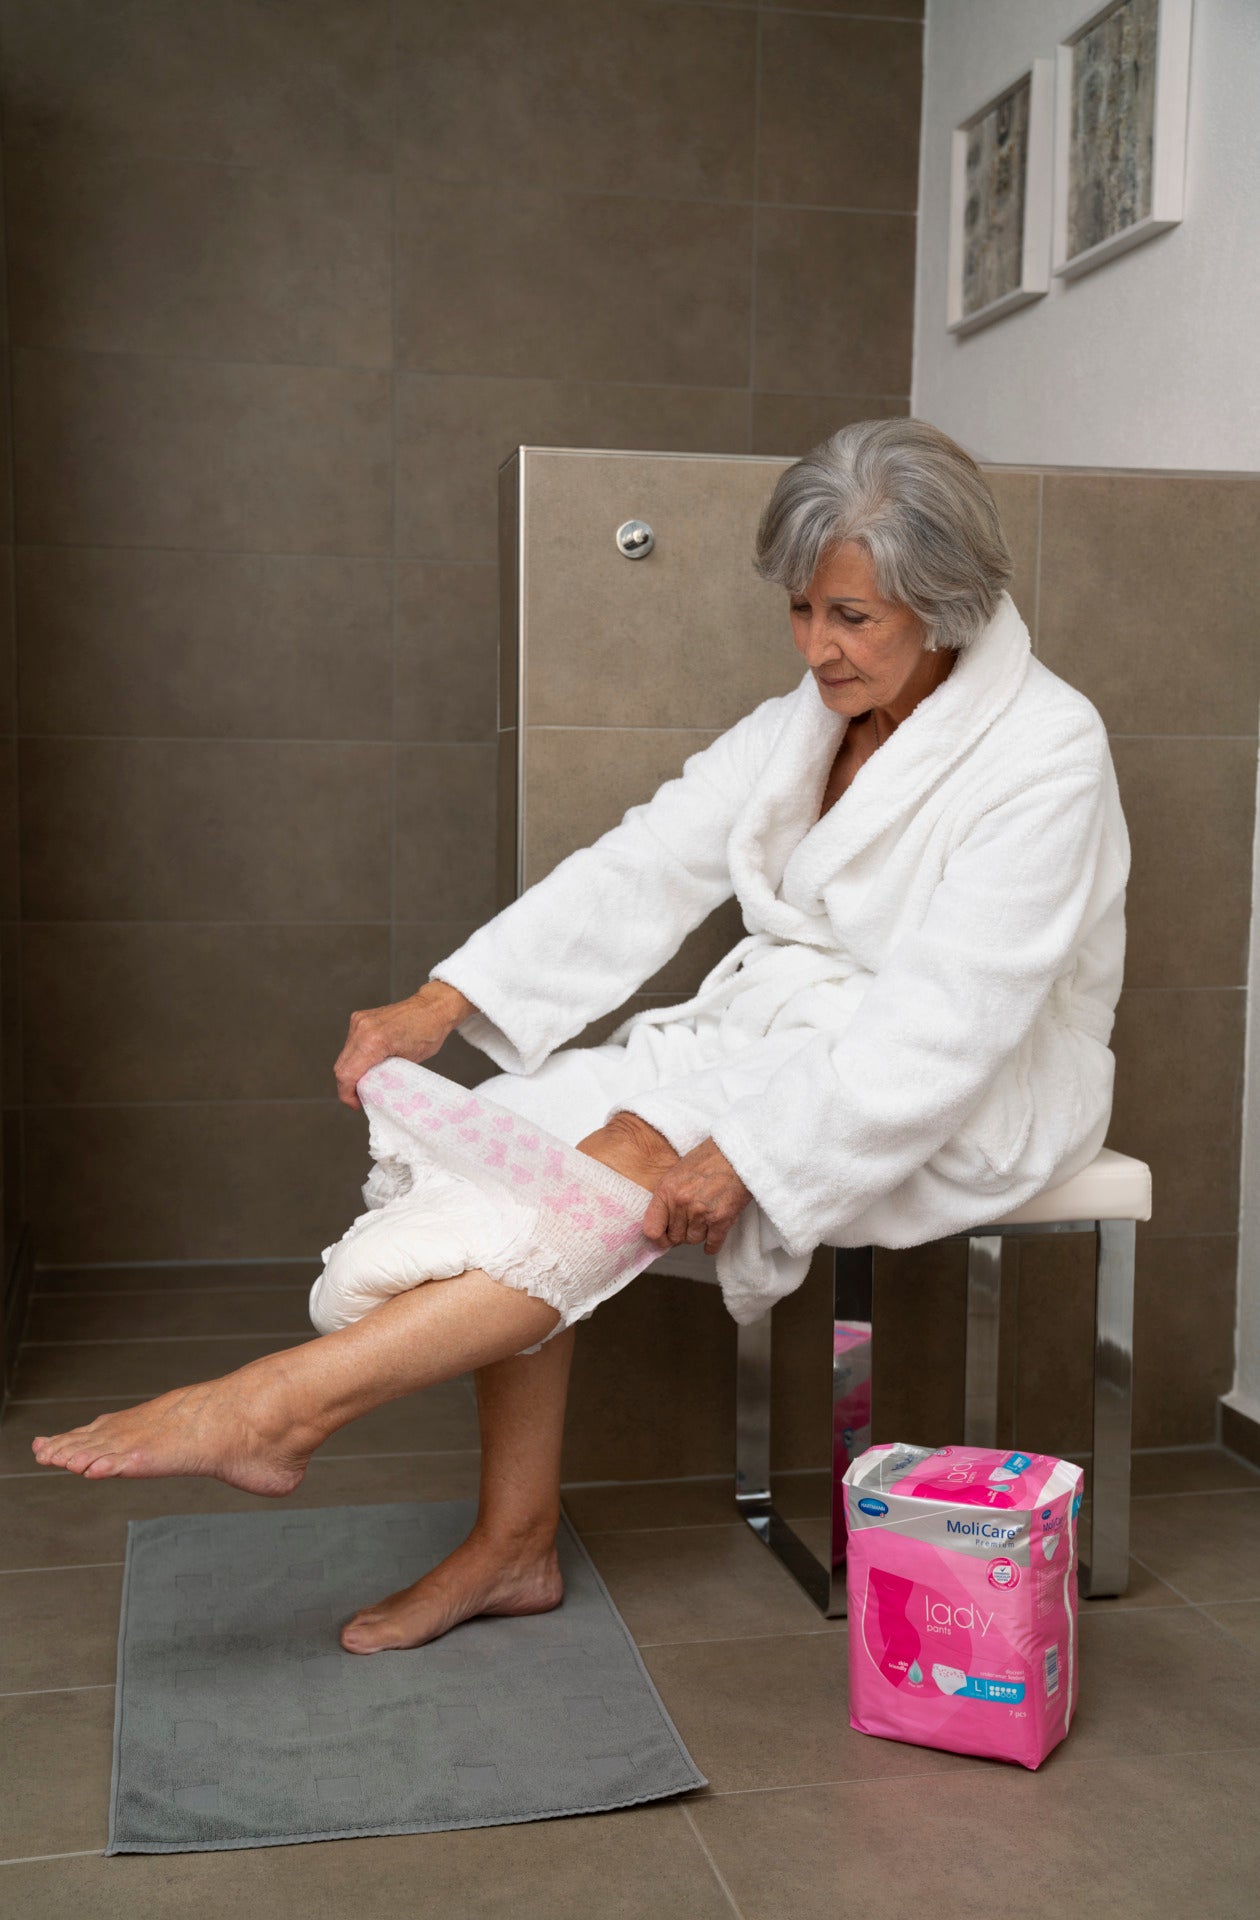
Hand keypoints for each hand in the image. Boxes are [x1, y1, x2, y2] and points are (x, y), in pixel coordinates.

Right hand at [332, 981, 475, 1109]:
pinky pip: (351, 1044)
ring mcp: (359, 1021)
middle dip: (348, 1085)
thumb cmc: (428, 1033)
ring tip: (367, 1080)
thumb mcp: (408, 1063)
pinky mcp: (360, 1018)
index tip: (357, 1104)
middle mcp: (362, 1029)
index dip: (347, 1094)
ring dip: (351, 1071)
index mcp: (374, 1041)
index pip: (347, 1074)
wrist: (433, 1007)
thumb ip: (385, 1076)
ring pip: (344, 1056)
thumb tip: (372, 1091)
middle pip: (341, 1066)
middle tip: (362, 1096)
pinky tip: (369, 1063)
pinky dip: (356, 1057)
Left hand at [642, 1137, 752, 1256]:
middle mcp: (682, 1203)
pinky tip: (711, 1242)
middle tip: (688, 1226)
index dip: (658, 1237)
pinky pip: (713, 1243)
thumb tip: (663, 1224)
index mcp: (666, 1190)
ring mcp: (701, 1212)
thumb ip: (667, 1197)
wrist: (736, 1153)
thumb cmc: (708, 1159)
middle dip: (681, 1234)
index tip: (664, 1238)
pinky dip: (712, 1245)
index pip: (651, 1230)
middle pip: (675, 1238)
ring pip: (694, 1240)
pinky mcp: (721, 1219)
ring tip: (703, 1222)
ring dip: (698, 1235)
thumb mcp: (677, 1172)